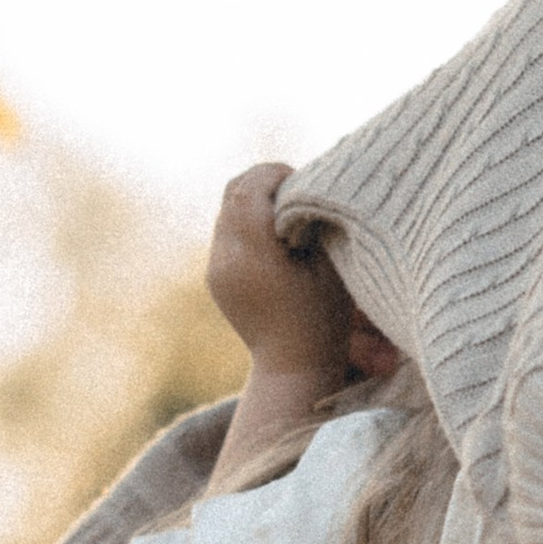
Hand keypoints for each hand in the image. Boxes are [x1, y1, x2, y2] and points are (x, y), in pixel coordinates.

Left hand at [206, 161, 350, 392]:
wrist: (291, 369)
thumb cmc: (322, 320)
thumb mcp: (328, 266)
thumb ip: (311, 221)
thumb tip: (302, 187)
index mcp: (254, 255)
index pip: (250, 189)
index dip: (275, 173)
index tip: (300, 179)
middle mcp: (226, 258)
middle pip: (233, 192)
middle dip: (262, 181)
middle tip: (293, 188)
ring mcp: (216, 268)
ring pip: (226, 209)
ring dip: (253, 200)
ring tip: (284, 211)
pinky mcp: (214, 276)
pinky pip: (225, 231)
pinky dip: (246, 221)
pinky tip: (271, 235)